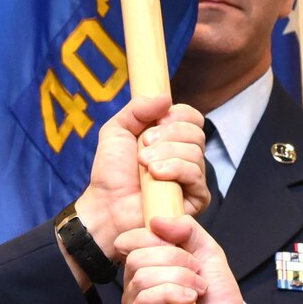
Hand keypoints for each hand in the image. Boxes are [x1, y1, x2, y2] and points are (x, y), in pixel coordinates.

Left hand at [75, 95, 208, 261]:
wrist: (106, 206)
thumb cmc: (111, 173)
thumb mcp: (117, 130)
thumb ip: (137, 108)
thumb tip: (166, 97)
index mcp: (172, 138)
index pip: (192, 117)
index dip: (177, 115)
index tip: (154, 123)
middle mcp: (186, 156)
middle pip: (195, 132)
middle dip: (167, 135)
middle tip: (142, 147)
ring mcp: (193, 178)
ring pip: (195, 151)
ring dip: (166, 153)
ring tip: (144, 165)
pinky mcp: (196, 198)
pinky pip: (196, 174)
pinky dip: (175, 169)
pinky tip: (156, 175)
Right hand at [119, 217, 241, 303]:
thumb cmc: (216, 297)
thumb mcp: (208, 252)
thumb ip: (187, 229)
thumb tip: (156, 221)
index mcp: (146, 265)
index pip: (129, 240)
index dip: (154, 237)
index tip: (182, 247)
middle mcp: (134, 286)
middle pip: (136, 257)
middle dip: (175, 260)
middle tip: (197, 273)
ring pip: (142, 278)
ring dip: (179, 279)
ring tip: (197, 290)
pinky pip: (145, 300)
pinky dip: (171, 294)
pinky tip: (188, 301)